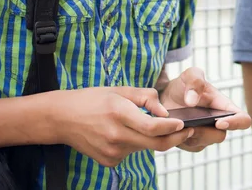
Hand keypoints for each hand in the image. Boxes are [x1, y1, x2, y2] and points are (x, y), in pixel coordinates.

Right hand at [52, 87, 192, 166]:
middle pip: (156, 144)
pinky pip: (131, 153)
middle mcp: (116, 136)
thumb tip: (166, 113)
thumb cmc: (94, 99)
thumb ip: (147, 98)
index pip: (154, 127)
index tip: (184, 123)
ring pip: (144, 148)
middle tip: (188, 131)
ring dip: (151, 138)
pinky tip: (122, 133)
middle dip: (176, 138)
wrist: (62, 118)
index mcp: (120, 114)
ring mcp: (112, 152)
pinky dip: (135, 144)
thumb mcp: (121, 90)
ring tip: (141, 124)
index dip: (173, 127)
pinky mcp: (109, 162)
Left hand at [160, 67, 250, 151]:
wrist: (166, 95)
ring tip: (177, 122)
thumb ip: (195, 81)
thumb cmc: (184, 85)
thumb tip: (192, 101)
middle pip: (220, 137)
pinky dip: (178, 139)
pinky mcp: (191, 143)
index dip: (236, 123)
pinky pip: (188, 147)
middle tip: (190, 125)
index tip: (219, 122)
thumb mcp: (190, 75)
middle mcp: (218, 125)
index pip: (243, 120)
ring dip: (190, 135)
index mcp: (224, 107)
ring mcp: (205, 136)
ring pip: (202, 143)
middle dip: (205, 132)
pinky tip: (171, 128)